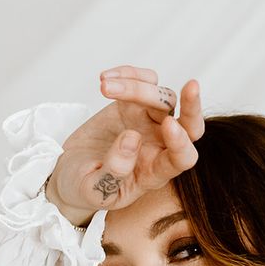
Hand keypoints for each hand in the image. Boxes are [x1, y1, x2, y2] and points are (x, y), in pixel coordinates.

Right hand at [46, 65, 203, 225]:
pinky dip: (129, 73)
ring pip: (161, 97)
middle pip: (189, 125)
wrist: (72, 172)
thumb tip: (132, 138)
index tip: (168, 126)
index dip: (181, 143)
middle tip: (191, 86)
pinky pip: (145, 80)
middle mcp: (160, 146)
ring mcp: (149, 123)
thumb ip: (114, 171)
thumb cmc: (88, 188)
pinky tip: (105, 78)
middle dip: (193, 106)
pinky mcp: (134, 105)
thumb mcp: (95, 191)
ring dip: (136, 87)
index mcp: (156, 172)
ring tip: (104, 87)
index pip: (182, 158)